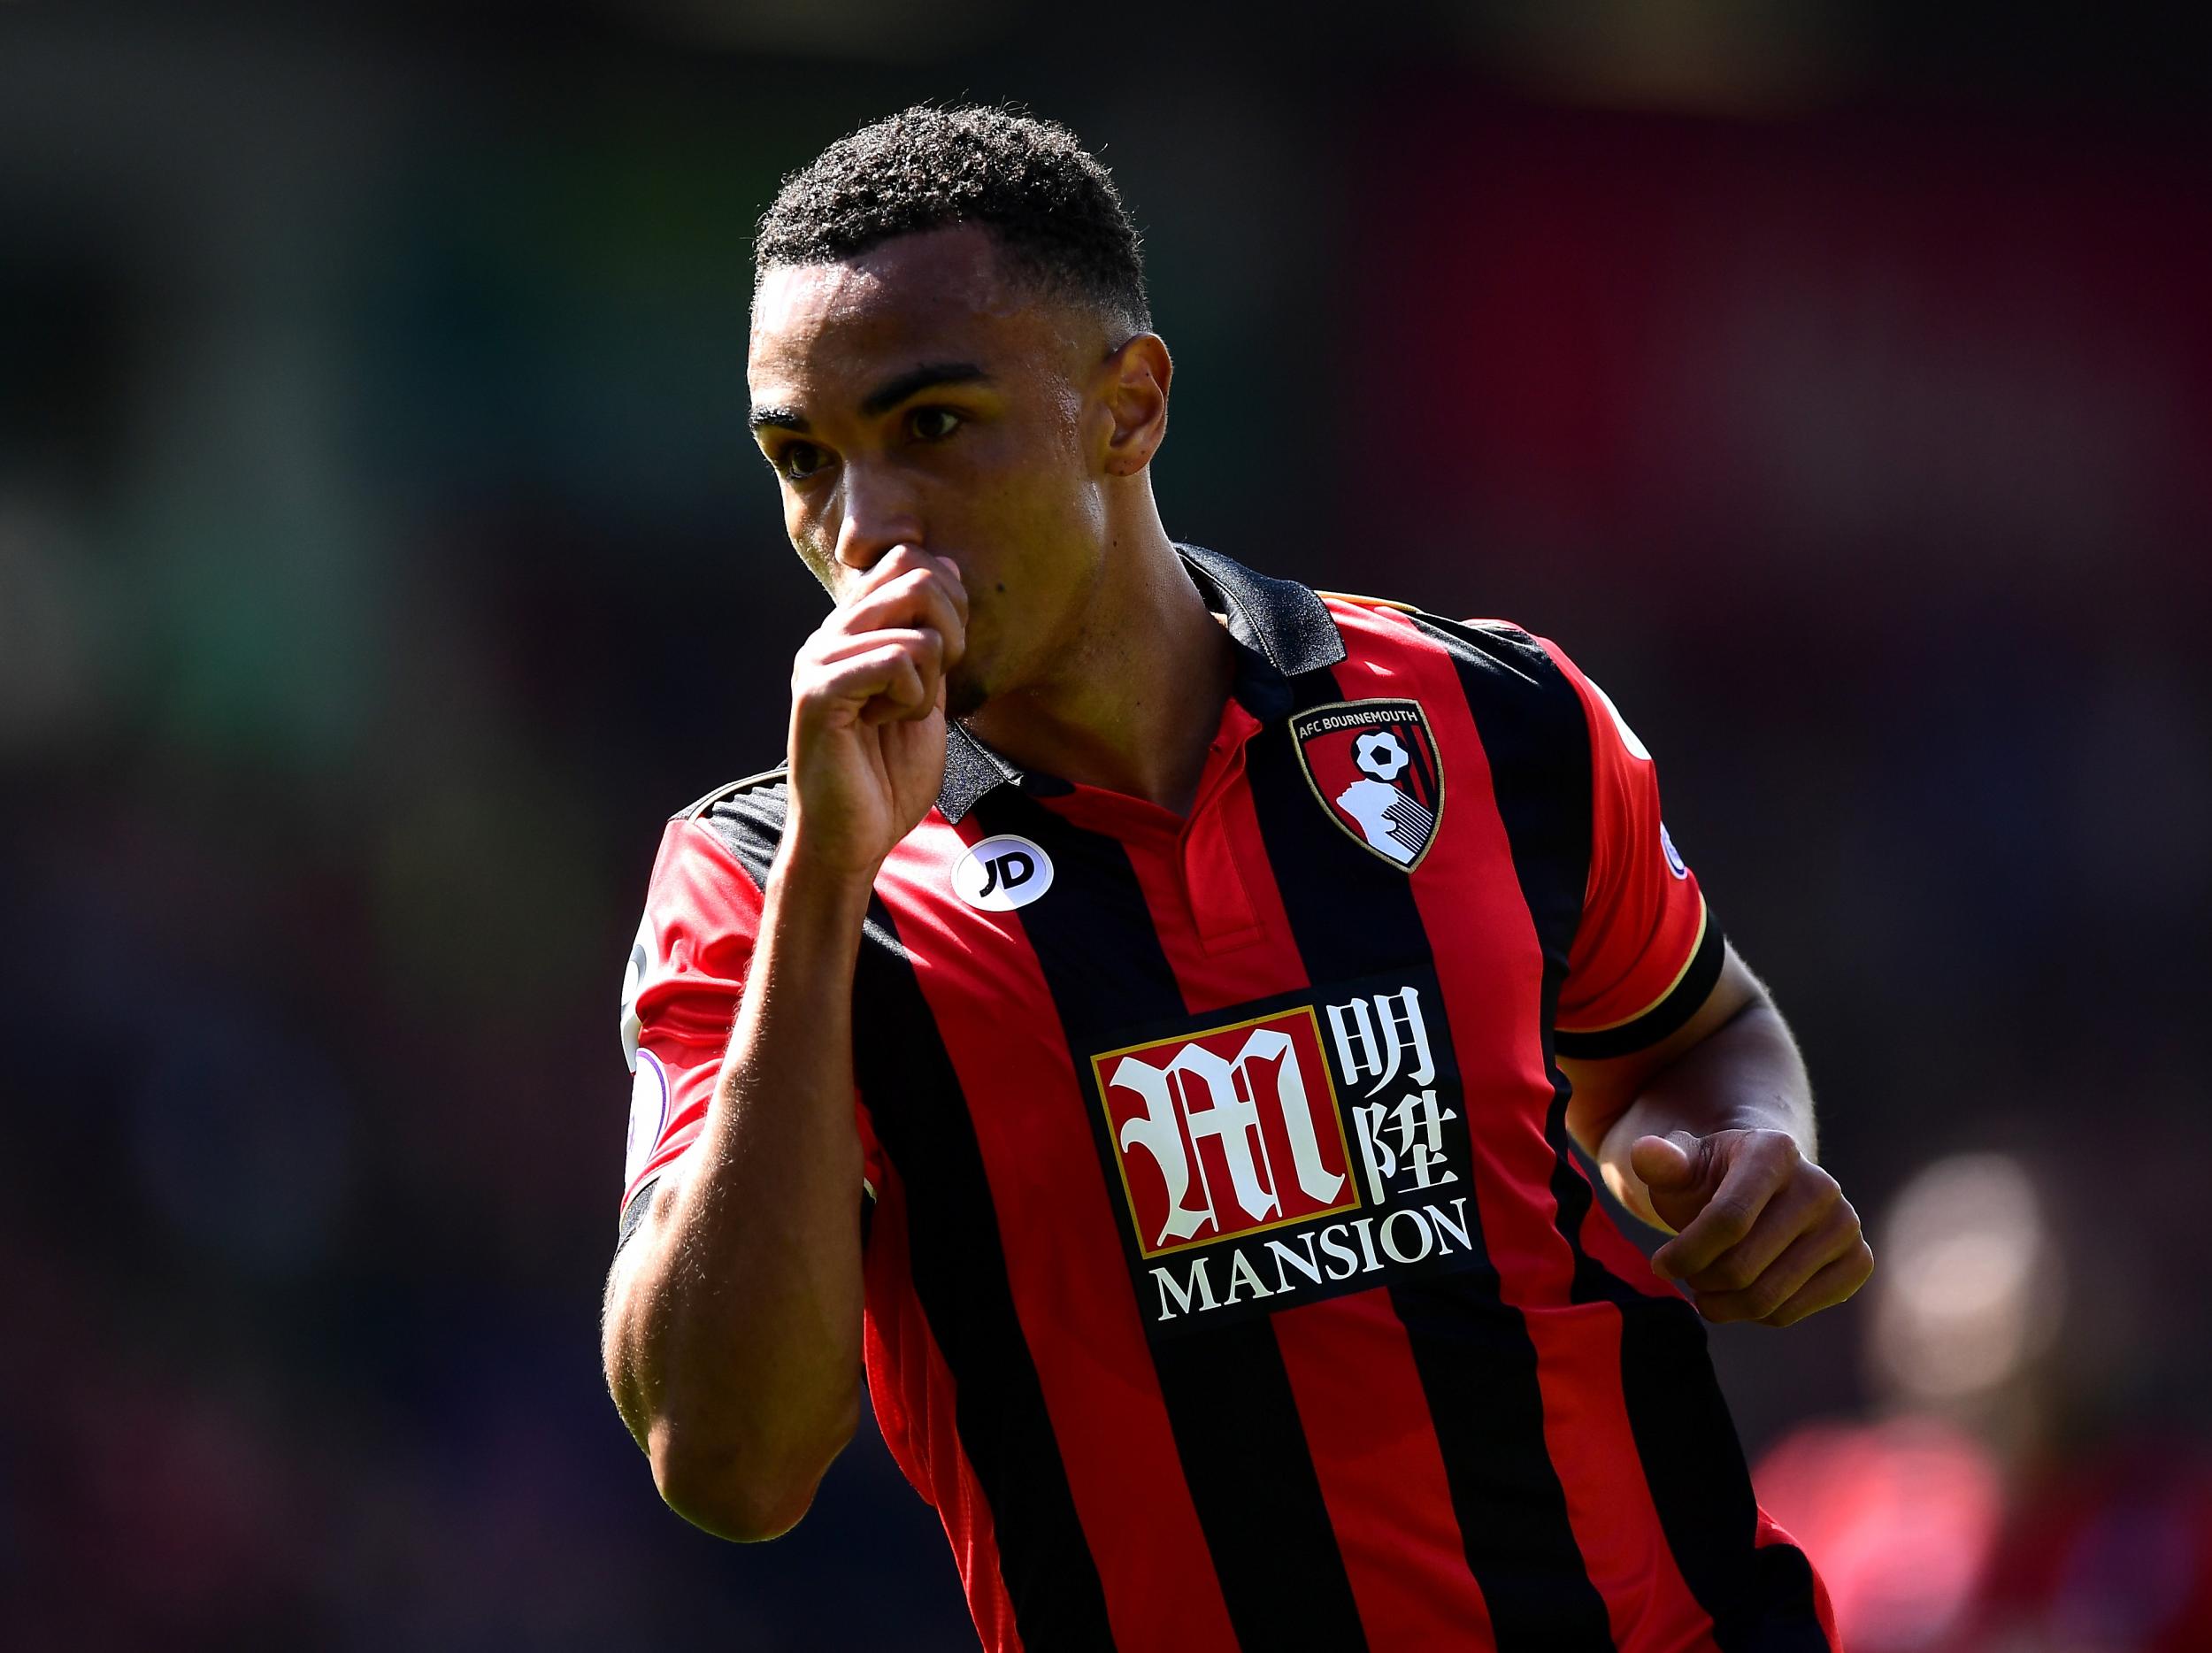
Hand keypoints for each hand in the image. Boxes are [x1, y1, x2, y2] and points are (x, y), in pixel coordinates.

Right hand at [784, 546, 968, 876]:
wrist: (851, 838)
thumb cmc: (887, 775)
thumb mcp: (927, 693)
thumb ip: (933, 637)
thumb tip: (946, 566)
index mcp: (853, 629)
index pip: (909, 559)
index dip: (950, 602)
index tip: (944, 659)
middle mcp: (831, 633)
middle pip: (916, 575)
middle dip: (952, 632)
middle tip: (935, 684)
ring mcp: (820, 658)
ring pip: (917, 627)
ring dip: (931, 682)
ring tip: (901, 714)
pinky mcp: (820, 691)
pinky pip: (898, 661)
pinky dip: (913, 699)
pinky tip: (885, 723)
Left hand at [1629, 1129, 1872, 1326]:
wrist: (1763, 1190)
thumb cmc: (1712, 1180)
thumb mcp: (1682, 1166)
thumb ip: (1661, 1162)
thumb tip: (1646, 1153)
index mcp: (1774, 1150)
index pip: (1728, 1219)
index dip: (1686, 1252)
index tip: (1660, 1265)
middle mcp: (1820, 1185)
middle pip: (1743, 1266)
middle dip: (1701, 1280)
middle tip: (1688, 1276)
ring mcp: (1845, 1224)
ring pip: (1767, 1298)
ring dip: (1723, 1303)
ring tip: (1707, 1285)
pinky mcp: (1857, 1261)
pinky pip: (1792, 1312)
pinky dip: (1756, 1315)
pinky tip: (1742, 1292)